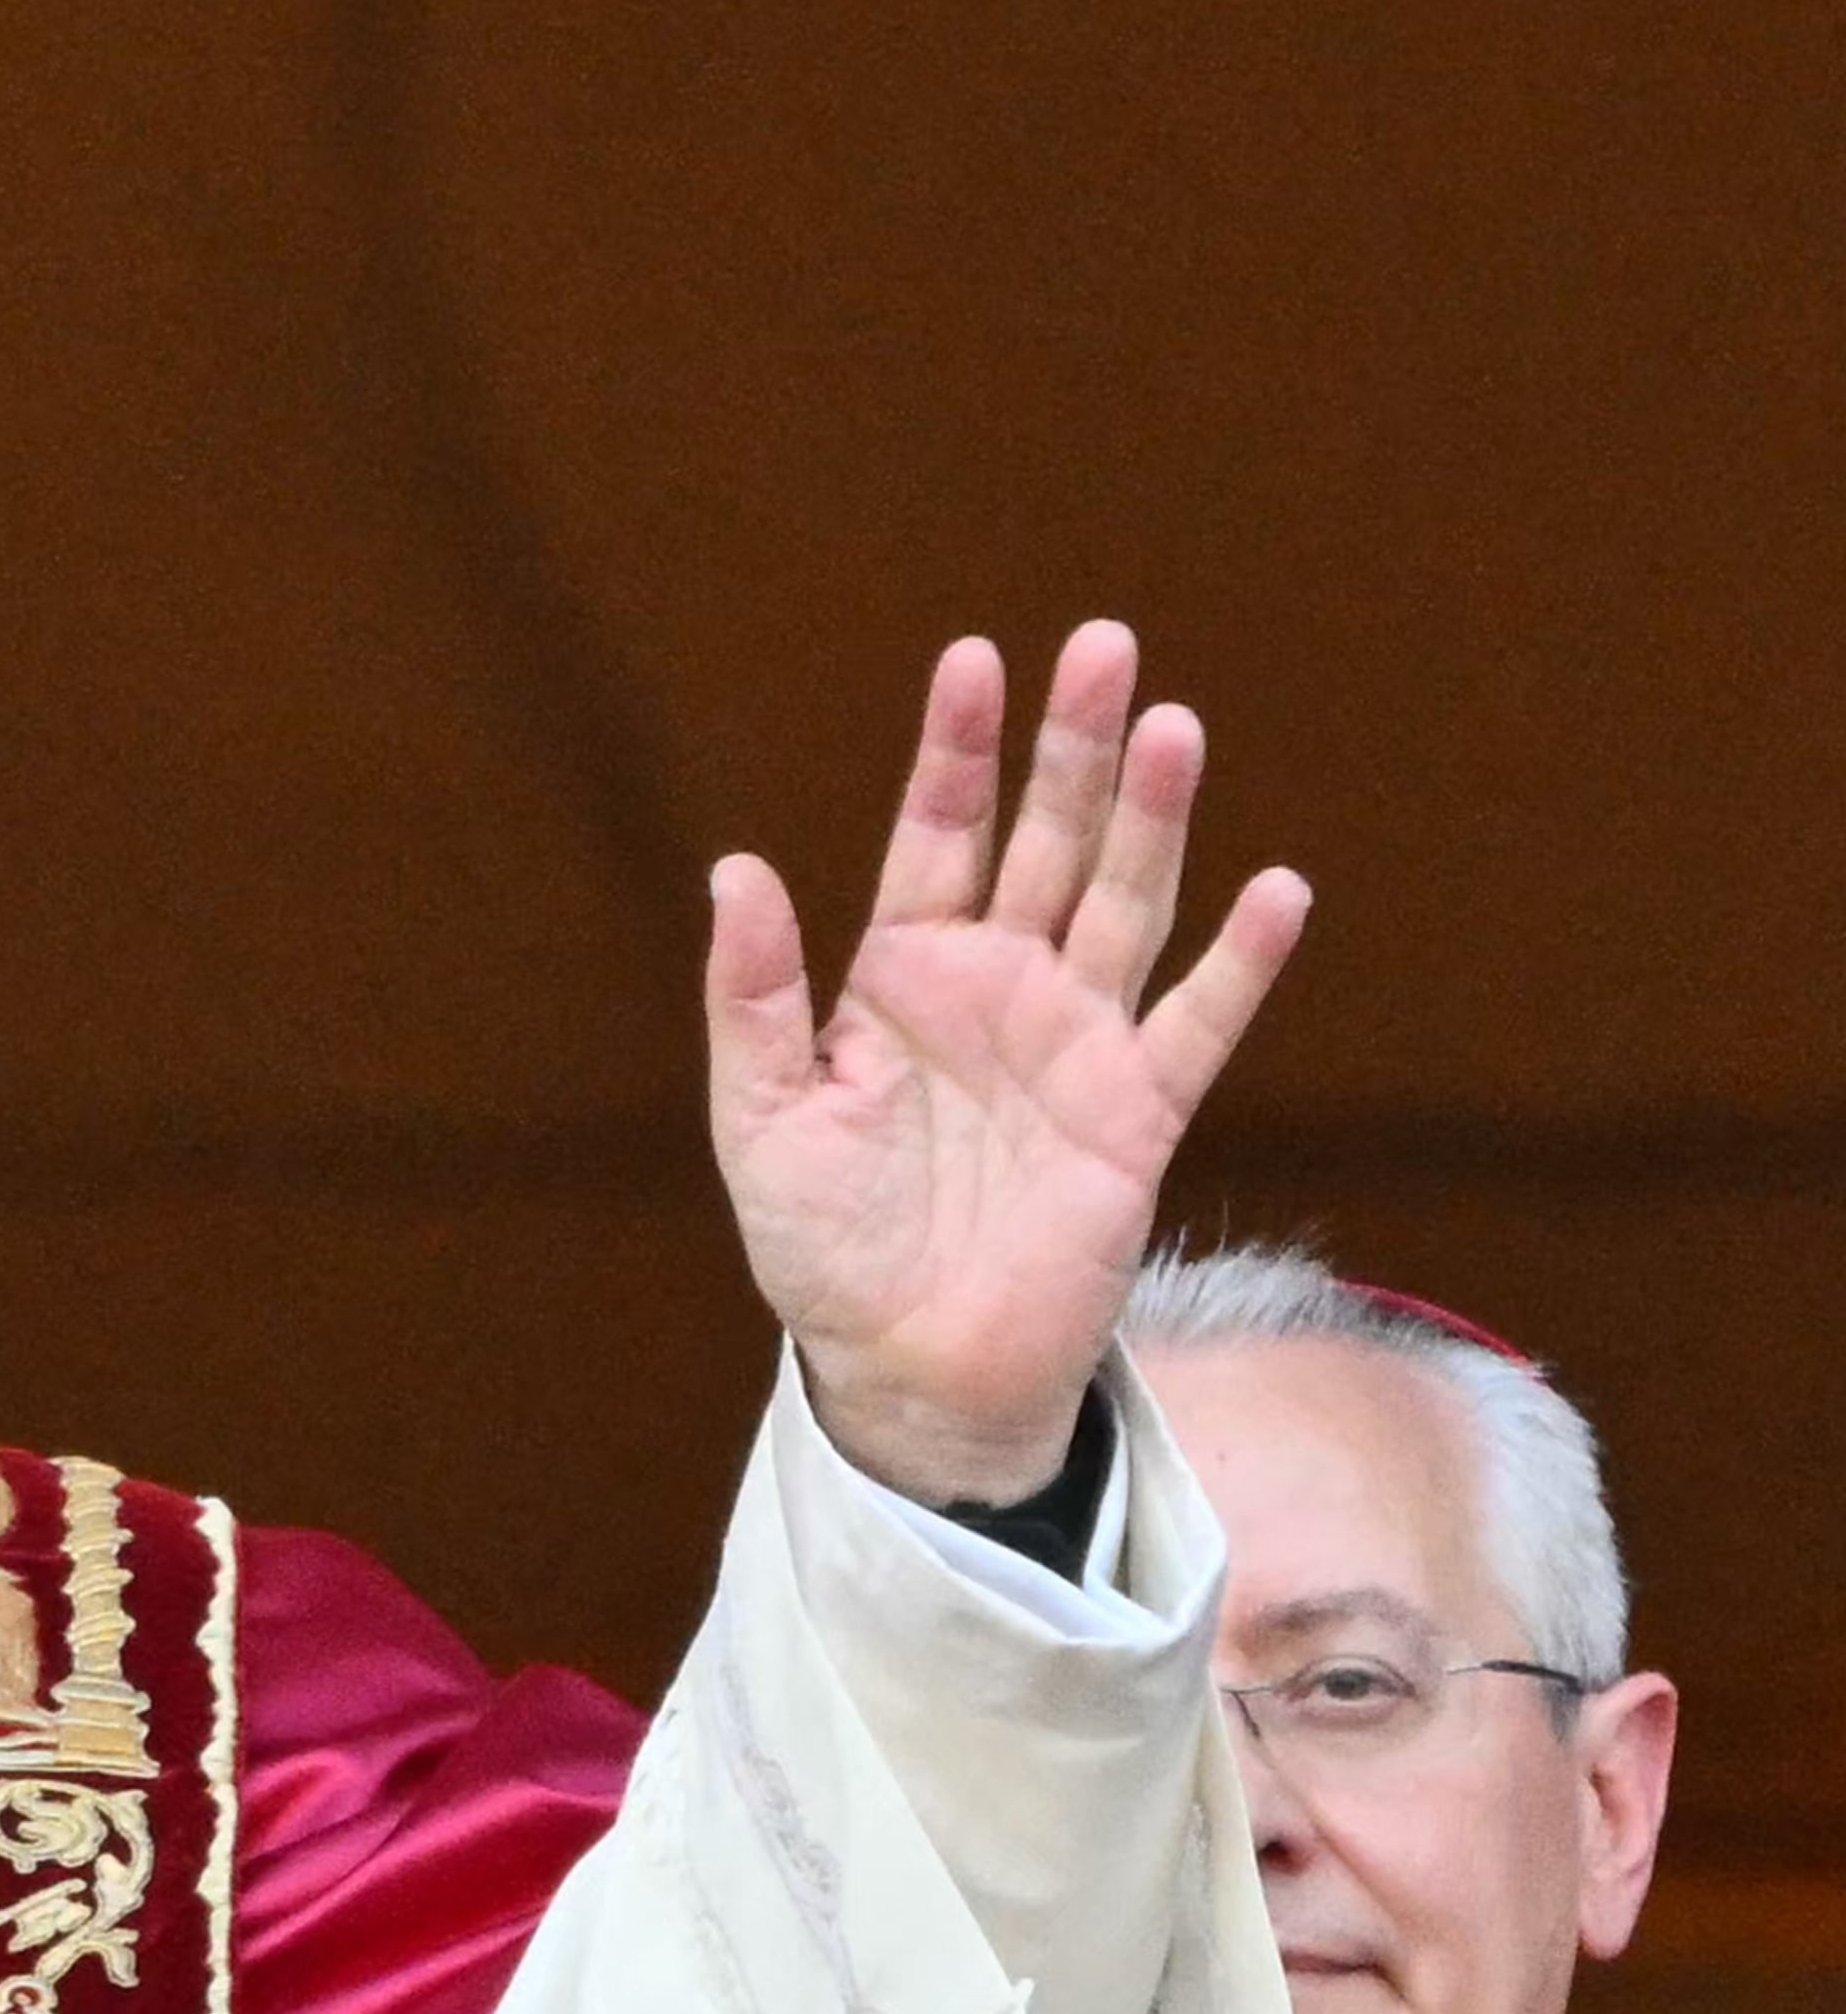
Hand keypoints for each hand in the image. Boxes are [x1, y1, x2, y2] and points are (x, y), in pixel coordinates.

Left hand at [706, 622, 1309, 1507]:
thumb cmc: (823, 1244)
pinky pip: (1197, 1024)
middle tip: (1103, 646)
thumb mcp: (760, 1118)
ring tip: (1171, 728)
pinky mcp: (1137, 1113)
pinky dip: (1241, 963)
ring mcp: (1075, 1042)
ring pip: (1125, 904)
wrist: (906, 1367)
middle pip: (1045, 841)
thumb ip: (755, 998)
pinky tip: (1276, 890)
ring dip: (1151, 820)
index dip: (956, 752)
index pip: (936, 836)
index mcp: (902, 976)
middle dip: (1071, 748)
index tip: (974, 659)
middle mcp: (999, 987)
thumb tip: (736, 870)